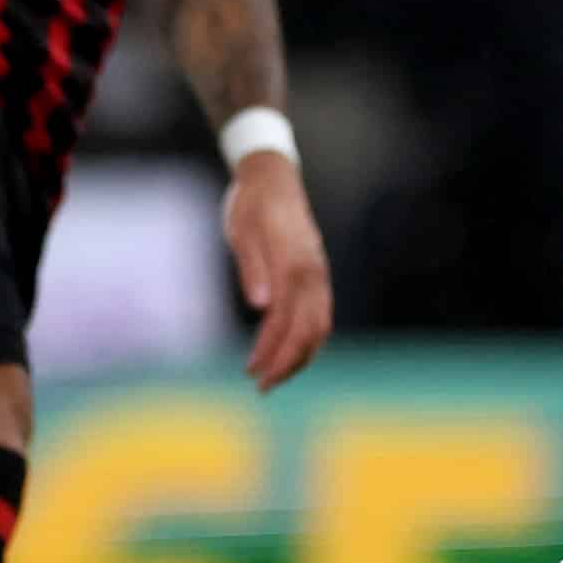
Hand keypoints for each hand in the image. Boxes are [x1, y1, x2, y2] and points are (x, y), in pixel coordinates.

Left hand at [221, 152, 332, 389]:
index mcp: (295, 264)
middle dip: (289, 363)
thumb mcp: (242, 232)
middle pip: (311, 331)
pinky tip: (286, 348)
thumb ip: (252, 268)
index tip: (252, 374)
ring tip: (273, 374)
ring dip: (299, 354)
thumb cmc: (251, 204)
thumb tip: (261, 307)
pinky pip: (318, 314)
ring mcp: (318, 273)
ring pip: (319, 325)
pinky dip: (305, 337)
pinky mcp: (315, 273)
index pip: (288, 322)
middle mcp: (313, 272)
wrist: (271, 176)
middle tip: (262, 386)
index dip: (272, 352)